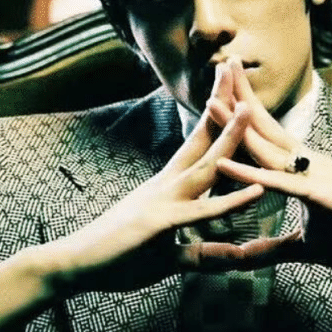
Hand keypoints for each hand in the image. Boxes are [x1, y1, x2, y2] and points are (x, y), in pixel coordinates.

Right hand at [39, 63, 299, 291]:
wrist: (74, 265)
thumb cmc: (118, 257)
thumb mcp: (170, 254)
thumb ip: (203, 251)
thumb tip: (226, 253)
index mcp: (168, 187)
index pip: (196, 142)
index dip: (214, 114)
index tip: (230, 86)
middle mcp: (166, 186)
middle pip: (201, 139)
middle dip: (220, 104)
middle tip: (236, 66)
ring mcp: (163, 202)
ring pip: (205, 167)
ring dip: (228, 138)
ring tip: (250, 109)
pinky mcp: (161, 224)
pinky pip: (202, 212)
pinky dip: (231, 202)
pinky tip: (257, 190)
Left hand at [207, 59, 331, 268]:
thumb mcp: (307, 248)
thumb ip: (273, 249)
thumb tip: (244, 254)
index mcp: (303, 168)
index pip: (268, 134)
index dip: (244, 112)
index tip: (220, 90)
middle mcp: (307, 162)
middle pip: (264, 125)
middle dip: (238, 98)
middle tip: (216, 66)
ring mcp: (312, 174)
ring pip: (266, 145)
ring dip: (235, 124)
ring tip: (208, 100)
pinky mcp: (318, 194)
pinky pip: (277, 182)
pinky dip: (248, 172)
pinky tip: (223, 163)